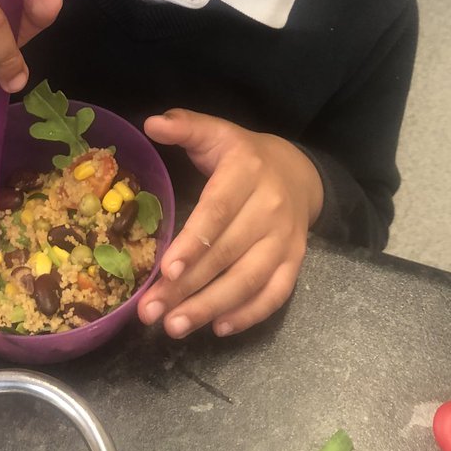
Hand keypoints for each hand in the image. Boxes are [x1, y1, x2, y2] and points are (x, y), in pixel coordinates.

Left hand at [136, 109, 323, 338]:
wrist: (298, 171)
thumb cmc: (243, 156)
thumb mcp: (217, 133)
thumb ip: (185, 126)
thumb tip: (151, 123)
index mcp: (246, 171)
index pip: (218, 211)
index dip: (193, 242)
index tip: (165, 270)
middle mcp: (270, 207)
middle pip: (227, 253)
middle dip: (187, 286)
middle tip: (151, 311)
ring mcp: (286, 238)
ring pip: (249, 280)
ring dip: (211, 307)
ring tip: (175, 326)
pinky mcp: (295, 261)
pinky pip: (276, 294)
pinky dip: (249, 314)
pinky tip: (218, 327)